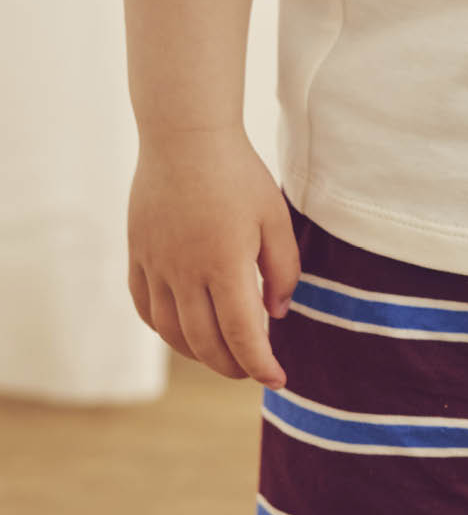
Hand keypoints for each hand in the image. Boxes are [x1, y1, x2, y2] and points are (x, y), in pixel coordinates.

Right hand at [127, 128, 301, 388]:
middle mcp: (184, 271)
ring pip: (171, 332)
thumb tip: (275, 315)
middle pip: (205, 343)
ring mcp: (155, 264)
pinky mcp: (138, 254)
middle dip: (233, 366)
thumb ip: (283, 271)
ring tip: (224, 356)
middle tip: (255, 369)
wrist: (185, 136)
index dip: (261, 365)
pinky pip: (145, 307)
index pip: (242, 335)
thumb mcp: (276, 221)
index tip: (277, 379)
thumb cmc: (239, 175)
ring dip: (199, 354)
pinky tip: (185, 331)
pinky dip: (166, 329)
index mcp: (224, 264)